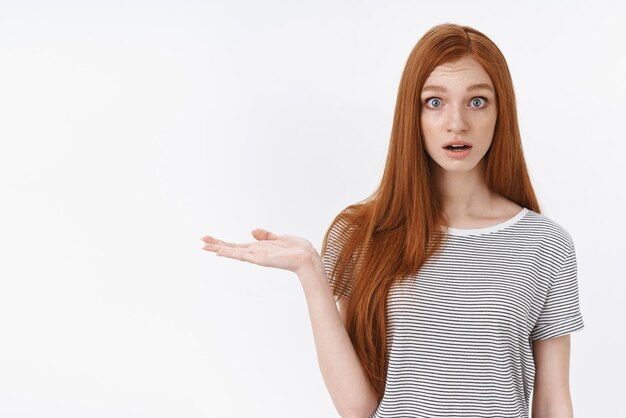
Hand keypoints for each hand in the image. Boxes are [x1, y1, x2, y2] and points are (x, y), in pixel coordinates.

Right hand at [201, 228, 319, 275]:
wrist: (308, 259)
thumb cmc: (297, 250)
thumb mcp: (280, 238)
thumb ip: (266, 235)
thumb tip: (252, 231)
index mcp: (259, 249)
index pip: (237, 246)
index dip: (224, 243)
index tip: (210, 240)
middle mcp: (256, 253)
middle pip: (232, 249)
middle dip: (216, 245)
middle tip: (200, 243)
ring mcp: (257, 257)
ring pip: (234, 252)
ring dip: (219, 249)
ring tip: (205, 247)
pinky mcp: (261, 259)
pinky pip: (244, 255)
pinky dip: (232, 253)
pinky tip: (221, 252)